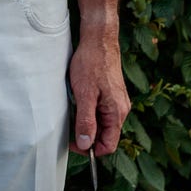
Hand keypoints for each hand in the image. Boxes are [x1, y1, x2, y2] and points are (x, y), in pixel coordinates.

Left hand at [68, 34, 130, 156]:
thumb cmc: (91, 64)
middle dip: (88, 136)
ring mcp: (117, 102)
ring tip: (74, 111)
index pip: (108, 145)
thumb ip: (86, 121)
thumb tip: (86, 145)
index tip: (73, 144)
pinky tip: (79, 102)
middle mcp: (121, 109)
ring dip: (88, 124)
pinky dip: (90, 112)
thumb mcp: (84, 95)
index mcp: (117, 112)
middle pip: (105, 136)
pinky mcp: (112, 94)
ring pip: (103, 124)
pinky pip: (102, 112)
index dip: (90, 150)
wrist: (99, 40)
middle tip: (69, 128)